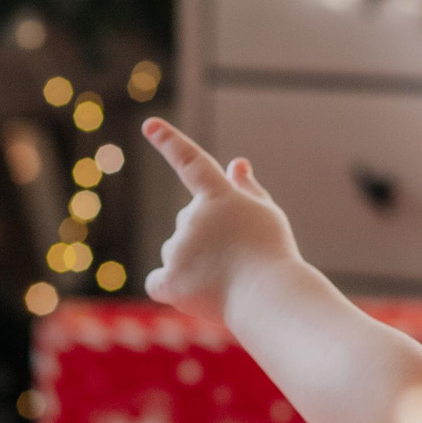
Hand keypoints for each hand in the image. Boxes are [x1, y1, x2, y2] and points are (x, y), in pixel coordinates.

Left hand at [140, 117, 300, 325]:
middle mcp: (192, 216)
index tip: (148, 124)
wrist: (270, 298)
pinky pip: (158, 282)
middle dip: (206, 239)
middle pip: (188, 224)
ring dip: (196, 265)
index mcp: (219, 196)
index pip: (191, 161)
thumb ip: (248, 189)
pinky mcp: (170, 280)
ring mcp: (179, 248)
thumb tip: (236, 163)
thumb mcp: (267, 216)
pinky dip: (172, 288)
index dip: (169, 141)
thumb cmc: (273, 256)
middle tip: (237, 258)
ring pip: (176, 253)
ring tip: (227, 280)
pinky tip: (192, 294)